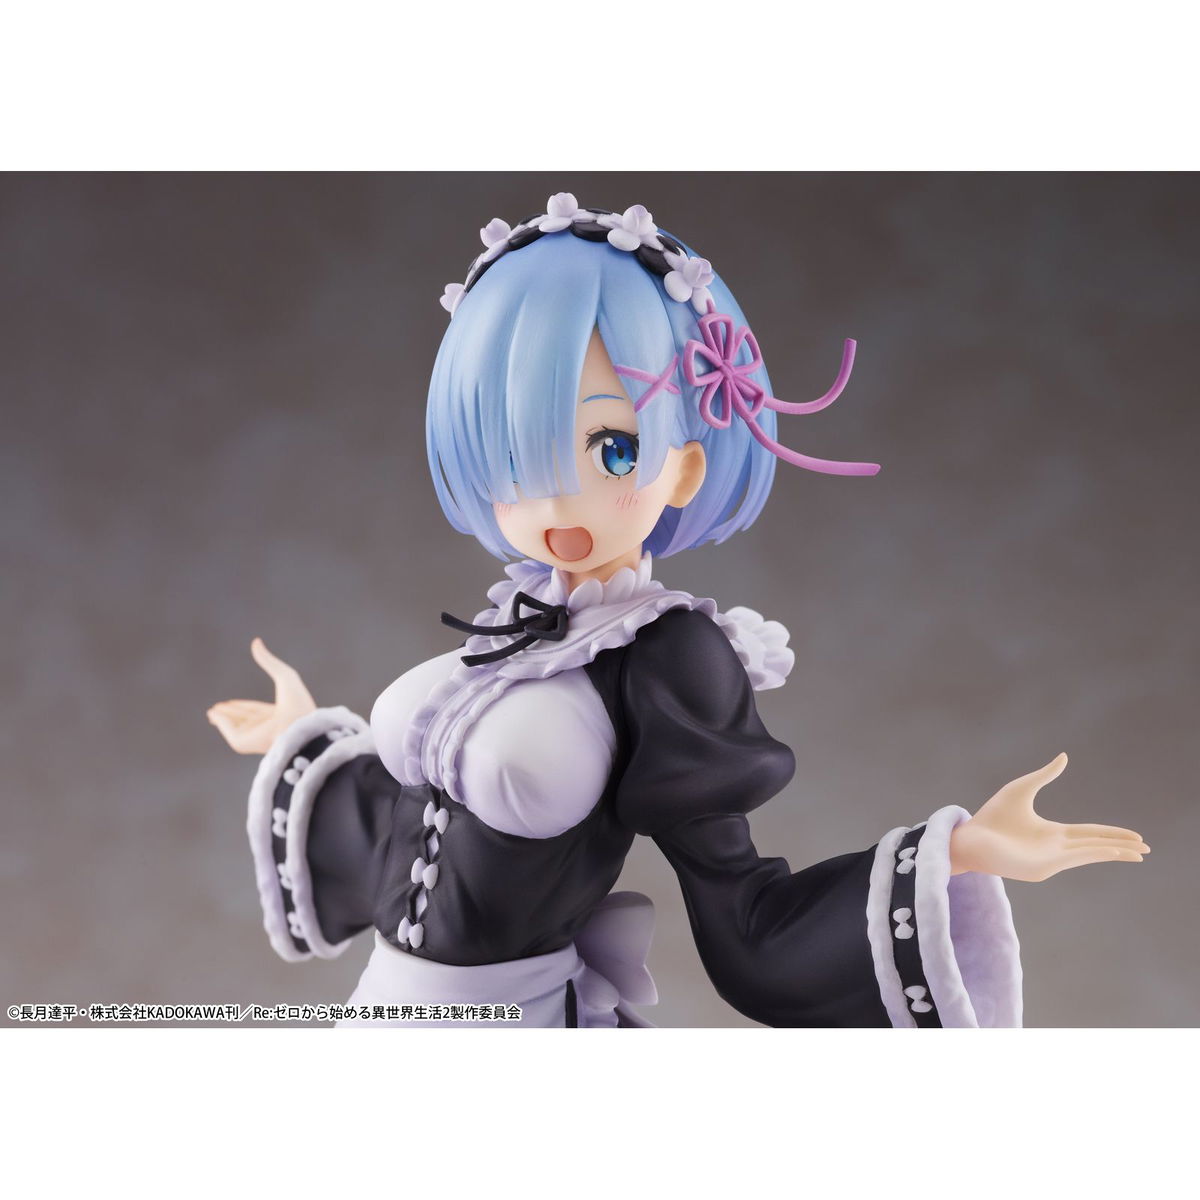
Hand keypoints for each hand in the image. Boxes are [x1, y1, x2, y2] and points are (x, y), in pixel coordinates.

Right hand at [207, 638, 316, 754]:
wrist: (299, 727)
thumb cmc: (298, 704)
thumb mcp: (284, 676)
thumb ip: (269, 661)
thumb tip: (256, 641)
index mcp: (280, 716)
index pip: (258, 712)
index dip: (244, 707)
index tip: (231, 703)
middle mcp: (268, 728)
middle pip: (245, 721)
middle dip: (231, 715)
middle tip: (216, 709)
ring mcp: (257, 737)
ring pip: (236, 727)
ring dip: (222, 720)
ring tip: (211, 712)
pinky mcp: (246, 743)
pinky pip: (229, 732)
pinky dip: (221, 722)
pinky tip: (213, 714)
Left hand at [949, 753, 1149, 881]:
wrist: (970, 836)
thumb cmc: (992, 816)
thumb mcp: (1022, 789)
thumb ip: (1045, 775)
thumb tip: (1064, 756)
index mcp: (1053, 832)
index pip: (1090, 833)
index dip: (1113, 833)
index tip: (1135, 836)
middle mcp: (1056, 848)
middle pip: (1096, 846)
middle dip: (1121, 846)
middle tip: (1146, 848)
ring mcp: (1051, 860)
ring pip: (1089, 855)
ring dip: (1113, 853)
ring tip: (1137, 853)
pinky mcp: (1042, 869)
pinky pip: (1073, 860)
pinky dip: (1093, 855)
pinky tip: (1110, 852)